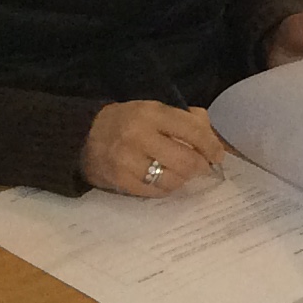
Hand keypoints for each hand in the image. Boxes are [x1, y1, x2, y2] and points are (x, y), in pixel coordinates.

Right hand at [80, 101, 227, 197]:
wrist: (84, 136)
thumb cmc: (128, 121)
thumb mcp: (154, 110)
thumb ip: (185, 119)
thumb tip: (210, 138)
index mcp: (151, 113)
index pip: (192, 131)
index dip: (210, 146)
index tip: (217, 155)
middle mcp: (139, 136)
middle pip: (185, 160)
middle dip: (200, 166)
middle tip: (202, 168)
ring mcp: (128, 161)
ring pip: (172, 180)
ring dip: (183, 179)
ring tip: (182, 174)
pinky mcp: (120, 181)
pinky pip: (155, 192)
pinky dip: (166, 188)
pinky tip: (165, 181)